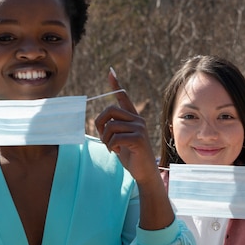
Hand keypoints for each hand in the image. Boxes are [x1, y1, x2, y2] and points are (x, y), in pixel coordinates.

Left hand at [94, 69, 158, 184]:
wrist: (144, 172)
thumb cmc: (131, 157)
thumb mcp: (120, 140)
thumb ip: (113, 130)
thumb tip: (101, 122)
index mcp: (134, 118)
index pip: (123, 97)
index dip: (116, 84)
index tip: (110, 72)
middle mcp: (138, 120)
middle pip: (110, 110)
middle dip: (100, 123)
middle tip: (102, 136)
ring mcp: (139, 129)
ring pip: (110, 126)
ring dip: (105, 139)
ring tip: (111, 147)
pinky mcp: (138, 139)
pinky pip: (115, 138)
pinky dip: (110, 146)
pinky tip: (116, 151)